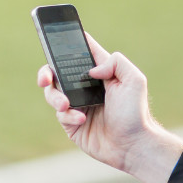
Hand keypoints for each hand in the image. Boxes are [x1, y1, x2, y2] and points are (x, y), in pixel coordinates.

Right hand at [38, 34, 182, 182]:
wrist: (133, 145)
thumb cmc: (136, 113)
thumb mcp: (134, 80)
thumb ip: (116, 63)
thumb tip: (92, 69)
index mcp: (101, 73)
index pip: (82, 53)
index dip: (68, 43)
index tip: (53, 37)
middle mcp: (87, 87)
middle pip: (58, 73)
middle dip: (46, 72)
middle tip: (46, 78)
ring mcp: (78, 105)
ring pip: (53, 94)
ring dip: (55, 97)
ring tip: (66, 104)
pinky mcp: (72, 124)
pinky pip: (60, 115)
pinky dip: (68, 115)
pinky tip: (82, 118)